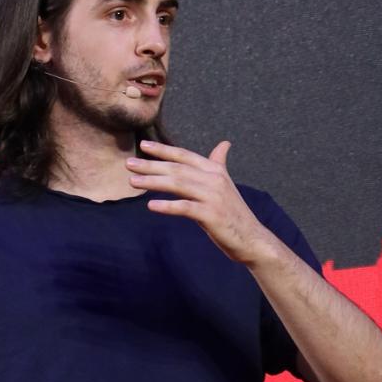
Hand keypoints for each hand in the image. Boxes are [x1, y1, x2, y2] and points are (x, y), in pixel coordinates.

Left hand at [127, 139, 274, 265]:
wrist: (252, 238)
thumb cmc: (234, 212)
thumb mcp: (225, 185)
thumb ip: (219, 164)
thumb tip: (224, 144)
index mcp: (215, 171)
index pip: (185, 156)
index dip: (164, 150)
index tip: (144, 145)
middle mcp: (214, 179)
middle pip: (177, 169)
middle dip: (151, 165)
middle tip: (129, 164)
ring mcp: (213, 197)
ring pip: (178, 185)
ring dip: (153, 182)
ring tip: (133, 181)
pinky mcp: (211, 215)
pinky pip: (185, 208)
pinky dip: (168, 206)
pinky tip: (151, 206)